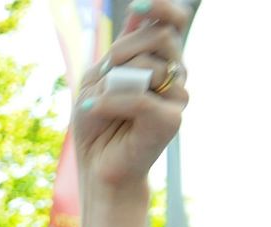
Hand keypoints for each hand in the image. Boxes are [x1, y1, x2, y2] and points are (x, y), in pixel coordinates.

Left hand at [72, 0, 190, 192]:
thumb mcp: (97, 79)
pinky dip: (109, 102)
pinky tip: (93, 108)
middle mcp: (174, 75)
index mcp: (159, 60)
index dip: (161, 6)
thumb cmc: (96, 122)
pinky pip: (139, 99)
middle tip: (102, 74)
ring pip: (151, 65)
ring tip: (99, 101)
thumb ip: (118, 53)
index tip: (138, 6)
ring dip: (114, 81)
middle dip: (123, 50)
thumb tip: (138, 19)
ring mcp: (177, 97)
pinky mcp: (171, 120)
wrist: (97, 166)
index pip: (173, 22)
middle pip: (160, 37)